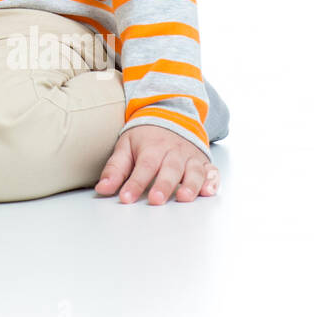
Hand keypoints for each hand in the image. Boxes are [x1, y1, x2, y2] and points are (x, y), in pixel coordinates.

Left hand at [94, 124, 219, 204]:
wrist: (170, 116)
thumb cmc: (145, 137)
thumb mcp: (125, 146)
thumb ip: (115, 169)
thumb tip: (102, 189)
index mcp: (152, 147)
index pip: (143, 167)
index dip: (134, 183)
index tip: (126, 198)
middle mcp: (173, 152)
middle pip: (169, 170)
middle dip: (163, 185)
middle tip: (156, 200)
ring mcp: (190, 157)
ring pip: (193, 171)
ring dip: (190, 185)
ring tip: (184, 198)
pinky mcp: (204, 163)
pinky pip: (212, 171)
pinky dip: (213, 181)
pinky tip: (209, 191)